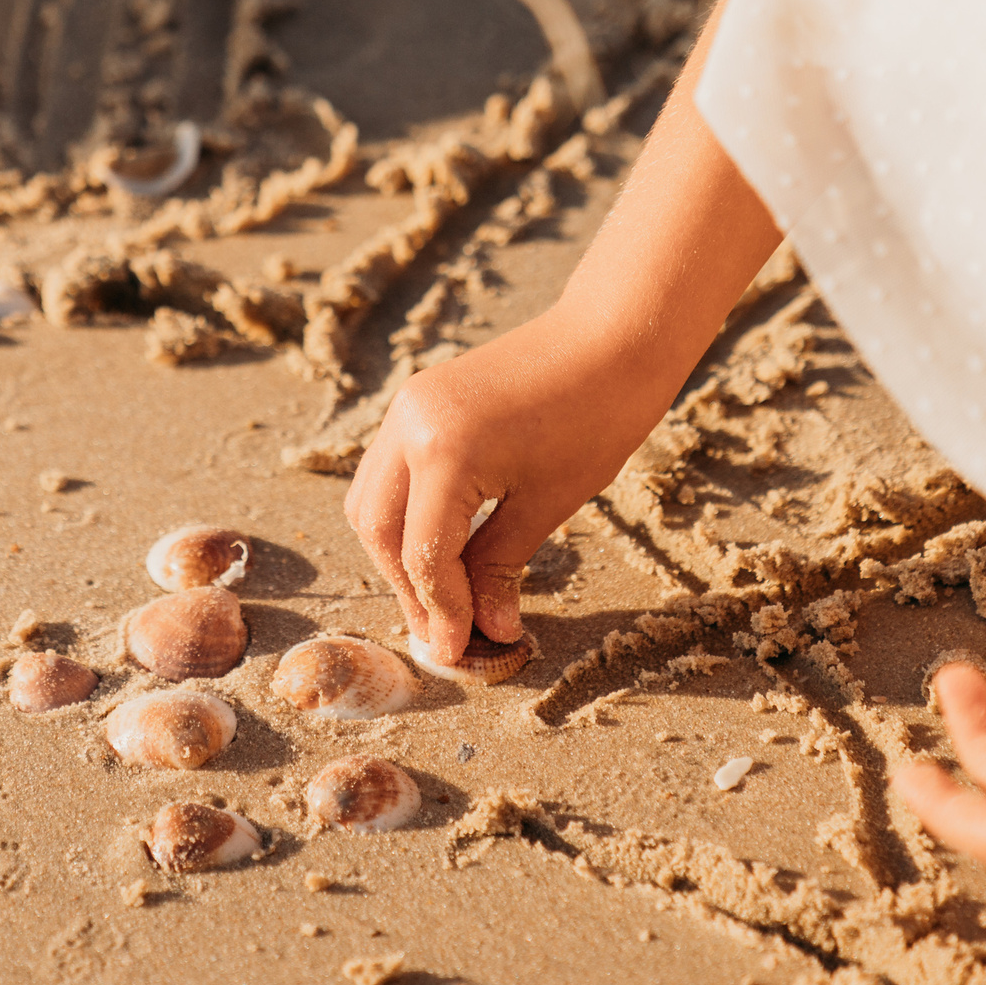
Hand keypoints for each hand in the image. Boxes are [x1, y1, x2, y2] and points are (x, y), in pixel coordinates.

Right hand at [345, 307, 665, 660]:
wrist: (614, 333)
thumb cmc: (598, 415)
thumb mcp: (548, 503)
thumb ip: (500, 567)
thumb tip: (487, 629)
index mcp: (443, 452)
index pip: (422, 554)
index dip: (440, 611)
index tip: (460, 651)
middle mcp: (408, 425)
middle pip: (379, 531)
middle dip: (409, 588)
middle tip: (445, 634)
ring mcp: (407, 407)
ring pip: (371, 501)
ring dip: (398, 554)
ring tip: (441, 596)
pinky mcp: (418, 400)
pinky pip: (389, 470)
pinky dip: (405, 515)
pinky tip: (441, 545)